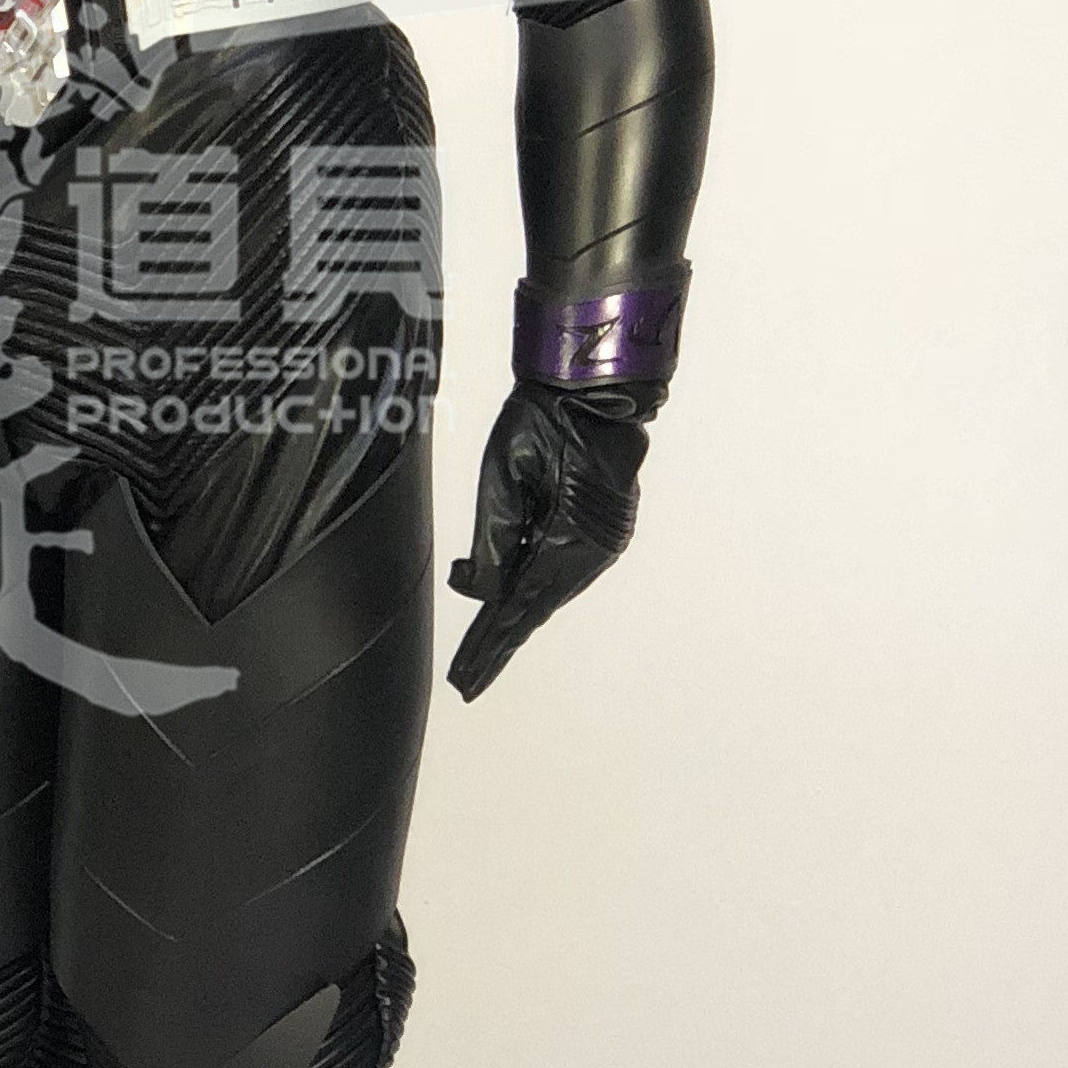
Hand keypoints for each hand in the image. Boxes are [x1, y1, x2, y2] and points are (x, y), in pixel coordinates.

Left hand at [444, 376, 650, 700]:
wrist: (593, 385)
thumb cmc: (544, 418)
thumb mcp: (503, 474)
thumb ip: (494, 540)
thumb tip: (479, 591)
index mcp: (569, 540)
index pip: (518, 608)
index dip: (488, 646)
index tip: (464, 681)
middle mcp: (593, 552)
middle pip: (535, 610)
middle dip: (498, 643)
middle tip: (466, 682)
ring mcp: (604, 543)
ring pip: (548, 591)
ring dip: (514, 613)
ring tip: (480, 648)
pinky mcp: (603, 530)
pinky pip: (561, 570)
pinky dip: (532, 585)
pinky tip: (509, 596)